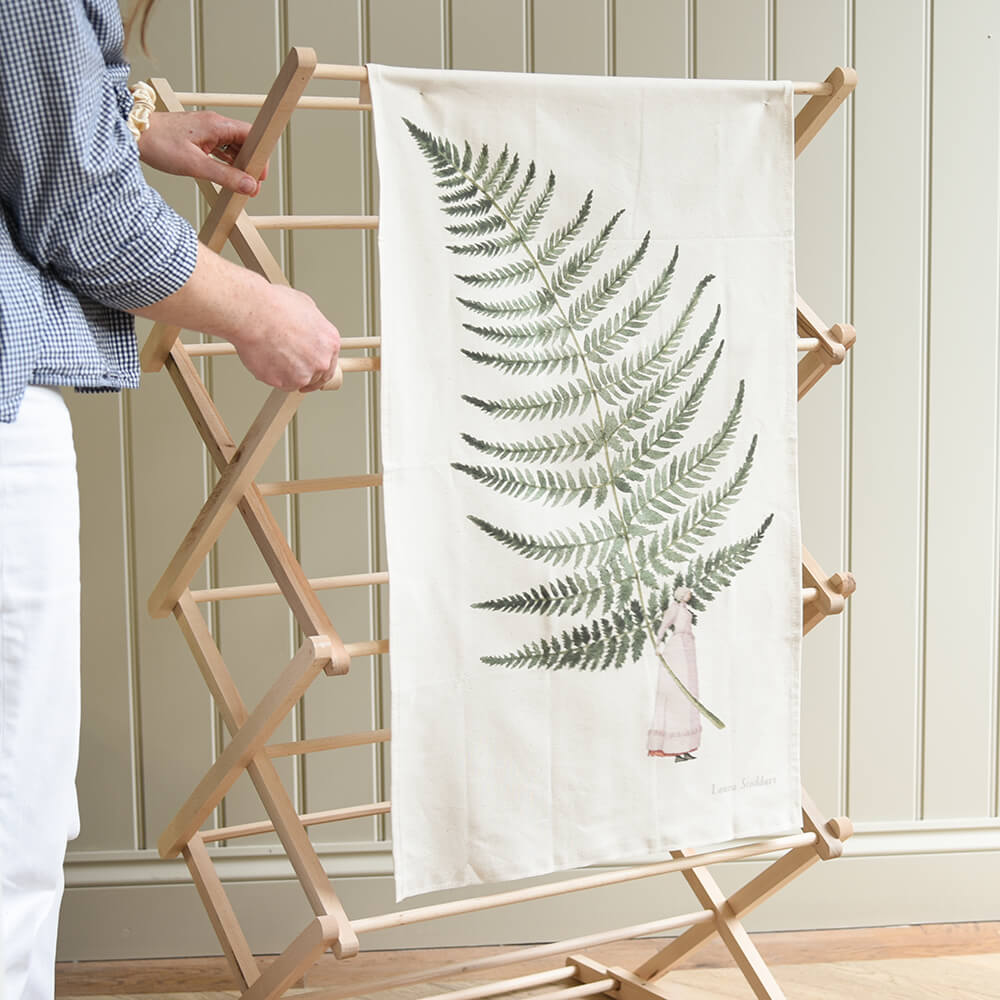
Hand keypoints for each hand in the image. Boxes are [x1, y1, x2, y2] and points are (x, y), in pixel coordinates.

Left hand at [137, 111, 268, 195]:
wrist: (132, 133)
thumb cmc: (158, 143)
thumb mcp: (195, 165)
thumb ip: (225, 176)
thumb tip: (250, 186)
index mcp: (217, 125)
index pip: (252, 136)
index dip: (260, 157)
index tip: (259, 176)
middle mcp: (214, 125)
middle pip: (245, 142)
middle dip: (251, 164)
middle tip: (250, 186)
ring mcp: (206, 130)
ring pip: (233, 147)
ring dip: (239, 165)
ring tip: (238, 184)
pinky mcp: (198, 137)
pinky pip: (220, 149)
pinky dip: (226, 163)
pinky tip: (224, 175)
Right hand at [231, 284, 340, 391]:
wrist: (253, 313)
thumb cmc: (275, 306)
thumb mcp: (306, 306)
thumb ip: (313, 326)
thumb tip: (308, 328)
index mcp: (330, 342)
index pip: (330, 364)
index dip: (318, 367)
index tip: (312, 370)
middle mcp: (321, 360)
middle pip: (316, 376)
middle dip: (303, 372)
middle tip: (289, 364)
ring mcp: (303, 374)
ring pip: (297, 382)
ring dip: (287, 374)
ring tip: (273, 354)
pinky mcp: (283, 382)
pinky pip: (279, 384)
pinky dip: (272, 375)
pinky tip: (266, 359)